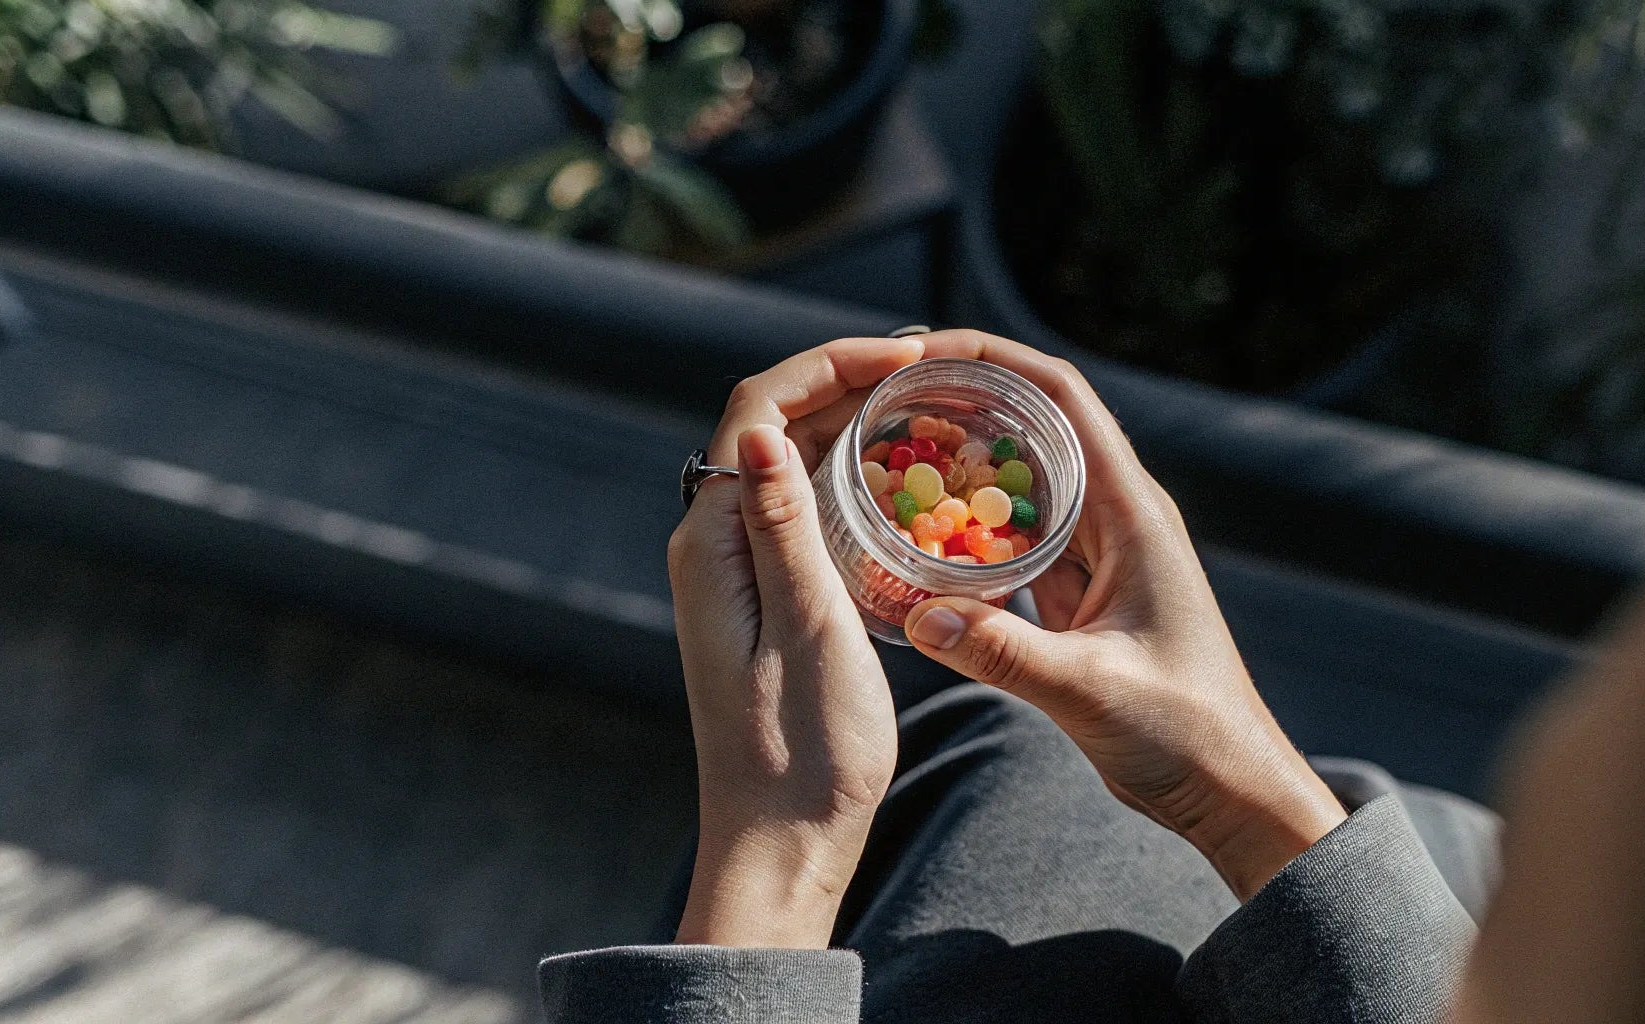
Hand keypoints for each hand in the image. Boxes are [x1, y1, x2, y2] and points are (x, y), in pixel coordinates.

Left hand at [667, 336, 924, 947]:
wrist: (781, 843)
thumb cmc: (801, 752)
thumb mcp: (808, 632)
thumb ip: (785, 529)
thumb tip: (757, 428)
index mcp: (712, 544)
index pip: (757, 408)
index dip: (830, 363)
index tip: (908, 353)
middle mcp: (711, 546)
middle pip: (770, 423)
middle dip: (847, 379)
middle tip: (933, 367)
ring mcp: (735, 571)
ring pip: (788, 462)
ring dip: (851, 422)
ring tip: (927, 403)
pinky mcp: (763, 598)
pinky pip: (801, 507)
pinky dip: (850, 475)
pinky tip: (902, 479)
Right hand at [900, 331, 1348, 899]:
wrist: (1230, 791)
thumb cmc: (1187, 733)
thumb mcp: (1091, 691)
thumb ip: (1004, 654)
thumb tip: (918, 615)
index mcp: (1132, 512)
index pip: (1060, 397)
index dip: (993, 358)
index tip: (920, 350)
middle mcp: (1117, 519)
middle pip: (1032, 427)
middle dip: (960, 402)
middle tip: (878, 399)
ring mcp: (1100, 558)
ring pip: (1020, 486)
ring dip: (960, 466)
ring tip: (882, 452)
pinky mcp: (1083, 599)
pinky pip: (1015, 546)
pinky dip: (967, 535)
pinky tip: (914, 538)